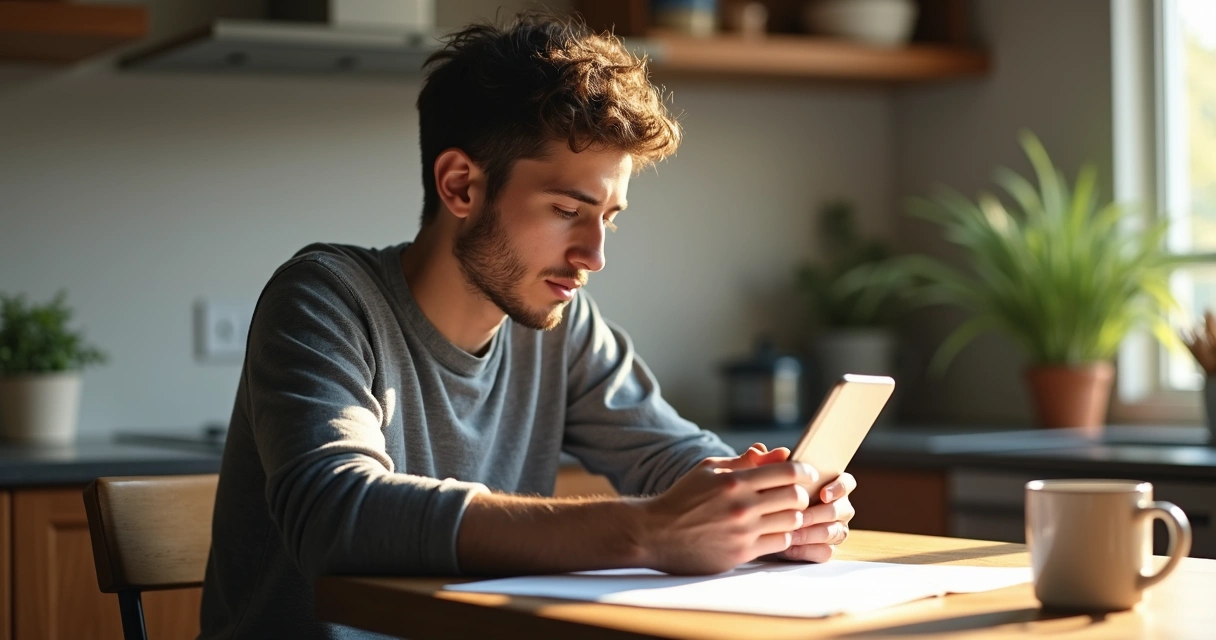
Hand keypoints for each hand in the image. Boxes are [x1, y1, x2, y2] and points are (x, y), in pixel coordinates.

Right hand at [635, 443, 815, 574]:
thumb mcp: (709, 470)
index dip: (805, 471)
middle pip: (795, 497)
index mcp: (735, 481)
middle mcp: (742, 506)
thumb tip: (777, 452)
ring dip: (793, 516)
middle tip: (797, 495)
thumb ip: (744, 461)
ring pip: (792, 521)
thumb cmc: (684, 497)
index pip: (787, 472)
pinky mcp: (741, 553)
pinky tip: (773, 530)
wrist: (656, 532)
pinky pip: (779, 543)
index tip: (808, 474)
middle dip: (801, 494)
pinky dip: (782, 535)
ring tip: (785, 513)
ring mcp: (743, 532)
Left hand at [733, 444, 856, 562]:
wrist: (747, 522)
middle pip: (843, 509)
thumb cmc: (758, 494)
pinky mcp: (821, 548)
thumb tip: (766, 452)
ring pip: (836, 532)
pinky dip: (809, 550)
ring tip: (791, 533)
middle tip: (800, 517)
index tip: (823, 494)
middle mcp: (834, 506)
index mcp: (826, 483)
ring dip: (813, 533)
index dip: (839, 488)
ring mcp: (830, 528)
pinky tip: (790, 548)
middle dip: (821, 514)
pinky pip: (826, 552)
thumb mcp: (754, 477)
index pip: (846, 482)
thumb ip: (760, 464)